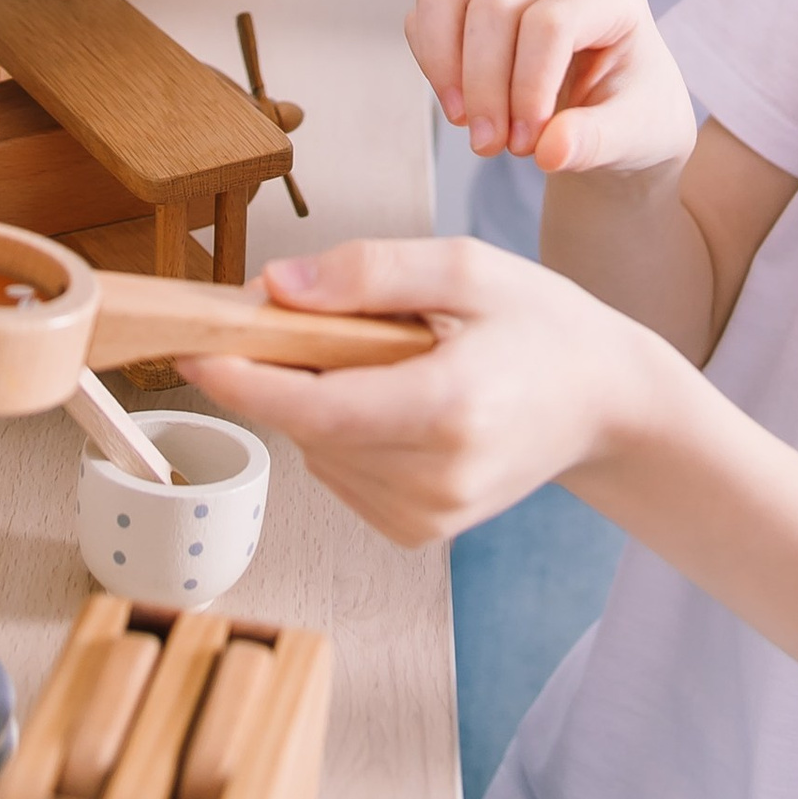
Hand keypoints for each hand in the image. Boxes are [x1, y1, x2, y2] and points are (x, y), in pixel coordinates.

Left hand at [203, 235, 676, 547]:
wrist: (604, 402)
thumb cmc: (541, 326)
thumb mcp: (467, 266)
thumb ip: (369, 272)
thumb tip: (273, 287)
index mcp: (452, 409)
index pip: (317, 409)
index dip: (245, 381)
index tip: (192, 347)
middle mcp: (439, 478)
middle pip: (308, 428)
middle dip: (281, 372)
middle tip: (300, 315)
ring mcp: (430, 516)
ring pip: (317, 452)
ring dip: (318, 402)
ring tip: (386, 360)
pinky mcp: (420, 532)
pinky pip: (340, 474)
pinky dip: (343, 433)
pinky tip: (394, 401)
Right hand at [407, 0, 694, 176]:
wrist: (619, 115)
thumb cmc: (635, 115)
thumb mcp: (635, 136)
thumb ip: (599, 142)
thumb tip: (551, 150)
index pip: (550, 23)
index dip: (528, 87)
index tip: (529, 144)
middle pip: (494, 10)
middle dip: (485, 88)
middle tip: (495, 147)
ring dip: (446, 67)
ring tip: (467, 124)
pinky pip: (430, 6)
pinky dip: (431, 59)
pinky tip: (459, 103)